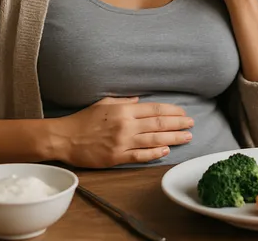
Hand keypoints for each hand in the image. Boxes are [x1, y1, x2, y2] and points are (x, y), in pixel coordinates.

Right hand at [52, 97, 193, 167]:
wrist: (65, 138)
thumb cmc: (83, 119)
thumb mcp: (104, 103)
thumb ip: (125, 102)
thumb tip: (140, 101)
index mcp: (124, 110)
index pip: (155, 109)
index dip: (172, 111)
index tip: (183, 113)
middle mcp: (126, 125)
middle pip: (159, 124)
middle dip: (178, 124)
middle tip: (192, 124)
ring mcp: (122, 142)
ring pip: (154, 139)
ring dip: (173, 138)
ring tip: (187, 137)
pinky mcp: (117, 157)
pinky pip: (140, 156)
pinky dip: (155, 153)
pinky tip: (166, 150)